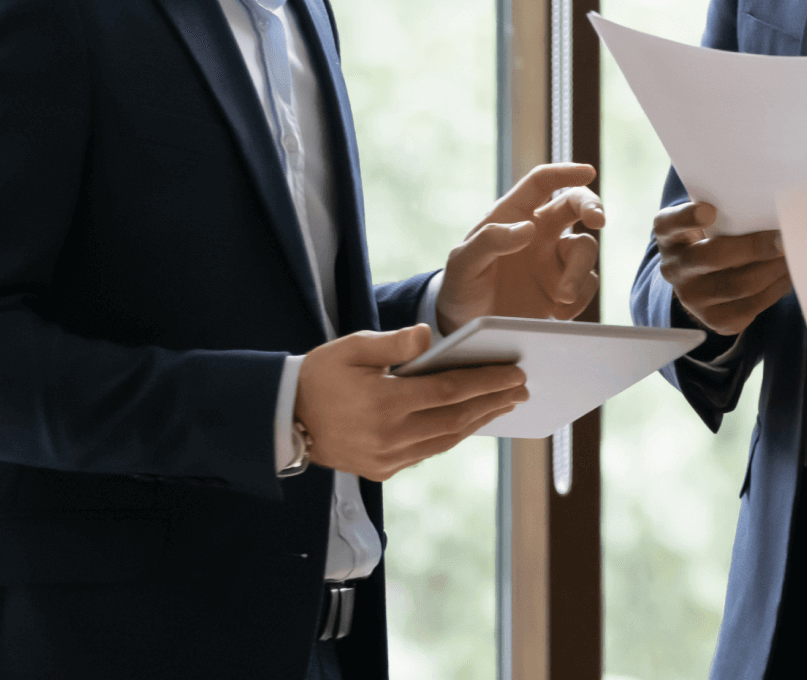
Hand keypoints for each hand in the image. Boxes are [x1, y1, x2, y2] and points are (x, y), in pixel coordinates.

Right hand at [293, 324, 527, 480]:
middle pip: (456, 418)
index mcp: (385, 403)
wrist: (284, 418)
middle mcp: (390, 437)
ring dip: (478, 421)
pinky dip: (452, 436)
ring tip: (504, 404)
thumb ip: (393, 342)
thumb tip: (428, 336)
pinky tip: (468, 422)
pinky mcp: (381, 470)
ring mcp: (386, 459)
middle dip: (493, 402)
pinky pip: (427, 452)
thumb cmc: (321, 374)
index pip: (450, 391)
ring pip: (446, 440)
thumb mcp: (352, 346)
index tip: (515, 373)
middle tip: (522, 388)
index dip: (487, 382)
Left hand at [435, 162, 603, 333]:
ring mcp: (554, 261)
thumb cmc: (461, 287)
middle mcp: (539, 233)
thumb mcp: (462, 264)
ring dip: (579, 270)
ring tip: (563, 295)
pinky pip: (587, 284)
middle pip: (574, 204)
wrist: (467, 330)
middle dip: (591, 206)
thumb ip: (489, 241)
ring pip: (585, 248)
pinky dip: (581, 297)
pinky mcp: (564, 289)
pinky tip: (559, 313)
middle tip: (598, 220)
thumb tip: (528, 228)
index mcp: (513, 216)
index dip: (565, 172)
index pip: (541, 182)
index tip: (587, 173)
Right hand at [654, 200, 790, 337]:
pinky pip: (749, 308)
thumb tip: (771, 208)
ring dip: (771, 270)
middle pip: (712, 257)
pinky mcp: (714, 320)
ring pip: (737, 286)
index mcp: (669, 235)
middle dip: (753, 248)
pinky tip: (786, 275)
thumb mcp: (708, 219)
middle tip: (782, 239)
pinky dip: (774, 290)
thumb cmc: (712, 235)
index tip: (710, 210)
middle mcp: (674, 268)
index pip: (670, 224)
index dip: (688, 217)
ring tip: (792, 255)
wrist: (703, 278)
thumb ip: (727, 210)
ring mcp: (691, 298)